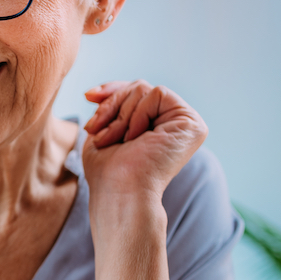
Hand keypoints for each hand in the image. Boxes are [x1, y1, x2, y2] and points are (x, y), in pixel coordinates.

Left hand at [82, 80, 207, 200]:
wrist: (119, 192)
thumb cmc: (108, 172)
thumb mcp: (101, 133)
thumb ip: (106, 110)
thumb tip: (93, 93)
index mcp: (155, 126)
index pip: (135, 93)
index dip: (111, 90)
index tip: (88, 96)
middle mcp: (173, 124)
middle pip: (138, 87)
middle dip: (111, 105)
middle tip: (95, 129)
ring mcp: (185, 124)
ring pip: (144, 88)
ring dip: (119, 115)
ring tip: (114, 140)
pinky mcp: (192, 124)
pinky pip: (158, 94)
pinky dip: (137, 114)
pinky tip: (135, 138)